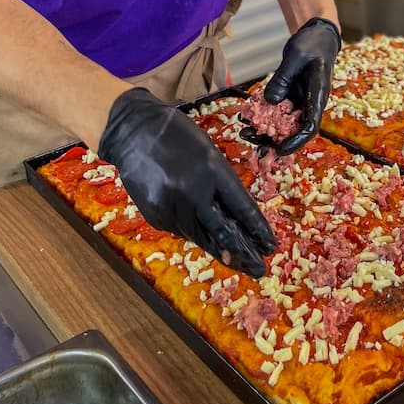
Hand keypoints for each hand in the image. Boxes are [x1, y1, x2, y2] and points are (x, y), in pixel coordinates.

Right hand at [98, 87, 275, 276]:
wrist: (134, 132)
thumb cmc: (178, 136)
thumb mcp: (208, 153)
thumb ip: (221, 183)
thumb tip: (235, 218)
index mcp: (212, 169)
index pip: (241, 207)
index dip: (257, 229)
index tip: (270, 247)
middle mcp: (193, 192)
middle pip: (223, 230)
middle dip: (244, 253)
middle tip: (260, 270)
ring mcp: (172, 206)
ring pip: (202, 237)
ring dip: (222, 251)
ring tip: (240, 264)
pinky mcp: (156, 216)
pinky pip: (181, 231)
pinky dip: (196, 236)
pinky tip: (208, 243)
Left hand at [243, 17, 340, 154]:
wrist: (317, 37)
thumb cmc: (312, 45)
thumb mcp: (296, 56)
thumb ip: (283, 78)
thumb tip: (270, 100)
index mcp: (318, 96)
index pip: (310, 126)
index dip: (296, 141)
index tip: (279, 149)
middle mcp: (309, 104)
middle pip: (293, 130)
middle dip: (272, 140)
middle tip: (250, 139)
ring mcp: (299, 102)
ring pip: (283, 124)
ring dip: (264, 131)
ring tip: (244, 132)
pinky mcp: (290, 98)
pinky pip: (276, 112)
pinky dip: (261, 117)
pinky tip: (246, 117)